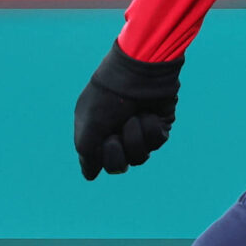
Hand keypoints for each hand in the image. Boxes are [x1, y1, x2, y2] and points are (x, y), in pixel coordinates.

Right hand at [74, 43, 181, 179]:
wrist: (139, 69)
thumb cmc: (109, 95)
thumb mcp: (89, 125)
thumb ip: (87, 154)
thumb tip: (90, 176)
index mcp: (95, 131)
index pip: (98, 162)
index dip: (101, 157)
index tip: (102, 141)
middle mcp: (116, 132)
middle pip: (119, 166)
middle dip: (117, 152)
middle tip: (115, 133)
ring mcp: (138, 129)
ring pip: (140, 156)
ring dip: (135, 137)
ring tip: (133, 116)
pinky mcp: (158, 125)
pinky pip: (157, 142)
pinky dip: (151, 129)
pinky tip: (148, 113)